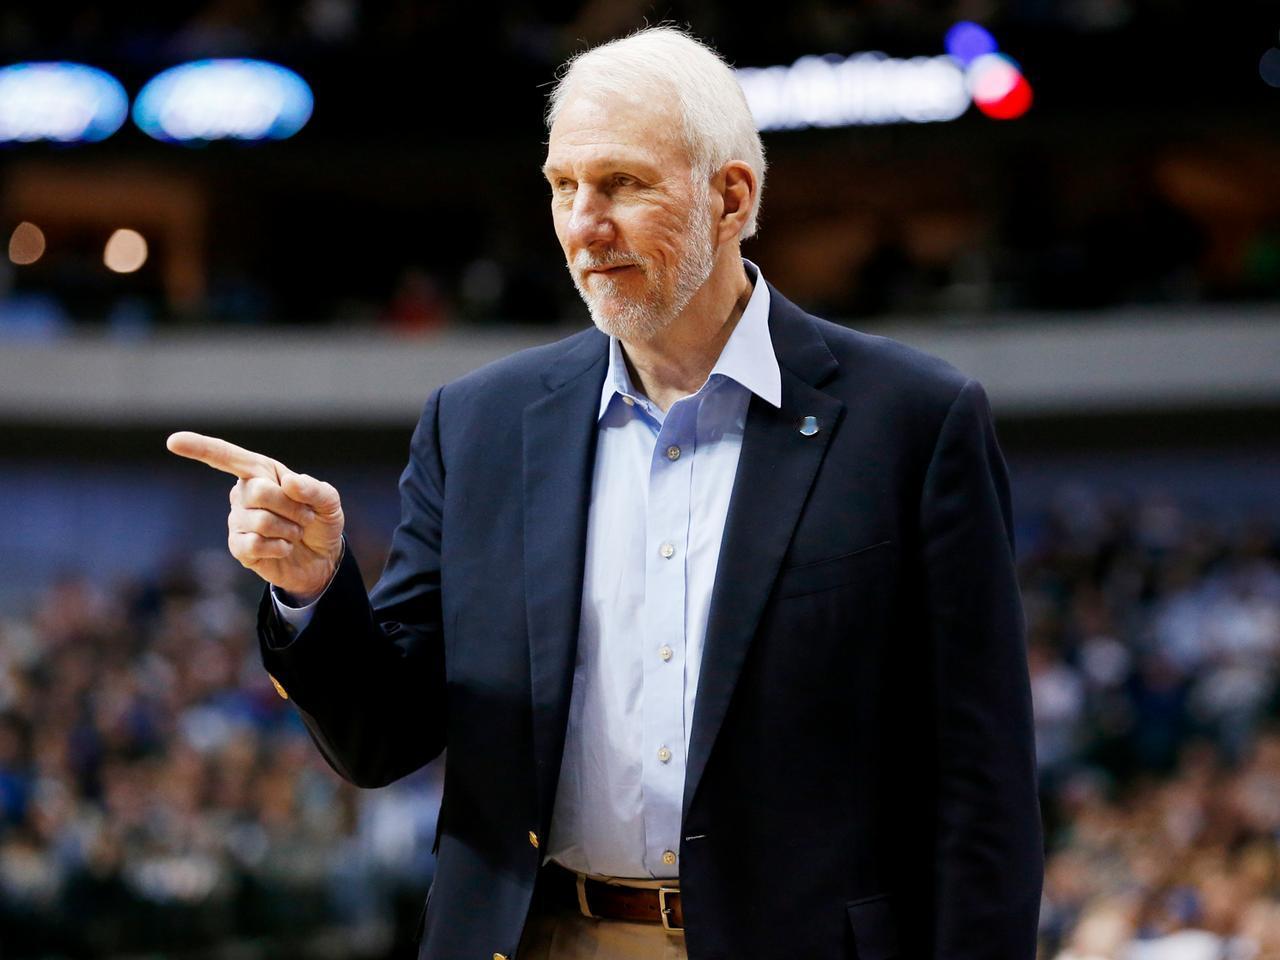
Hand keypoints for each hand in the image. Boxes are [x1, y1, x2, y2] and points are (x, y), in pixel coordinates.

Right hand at [166, 431, 344, 602]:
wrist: (322, 559)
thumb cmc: (320, 521)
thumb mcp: (329, 502)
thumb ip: (315, 489)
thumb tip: (290, 483)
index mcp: (260, 472)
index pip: (226, 456)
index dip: (200, 448)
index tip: (173, 441)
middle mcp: (243, 493)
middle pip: (259, 491)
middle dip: (292, 506)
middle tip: (305, 516)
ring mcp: (238, 520)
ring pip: (261, 521)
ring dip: (290, 529)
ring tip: (294, 532)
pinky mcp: (238, 548)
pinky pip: (255, 544)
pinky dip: (279, 547)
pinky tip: (283, 548)